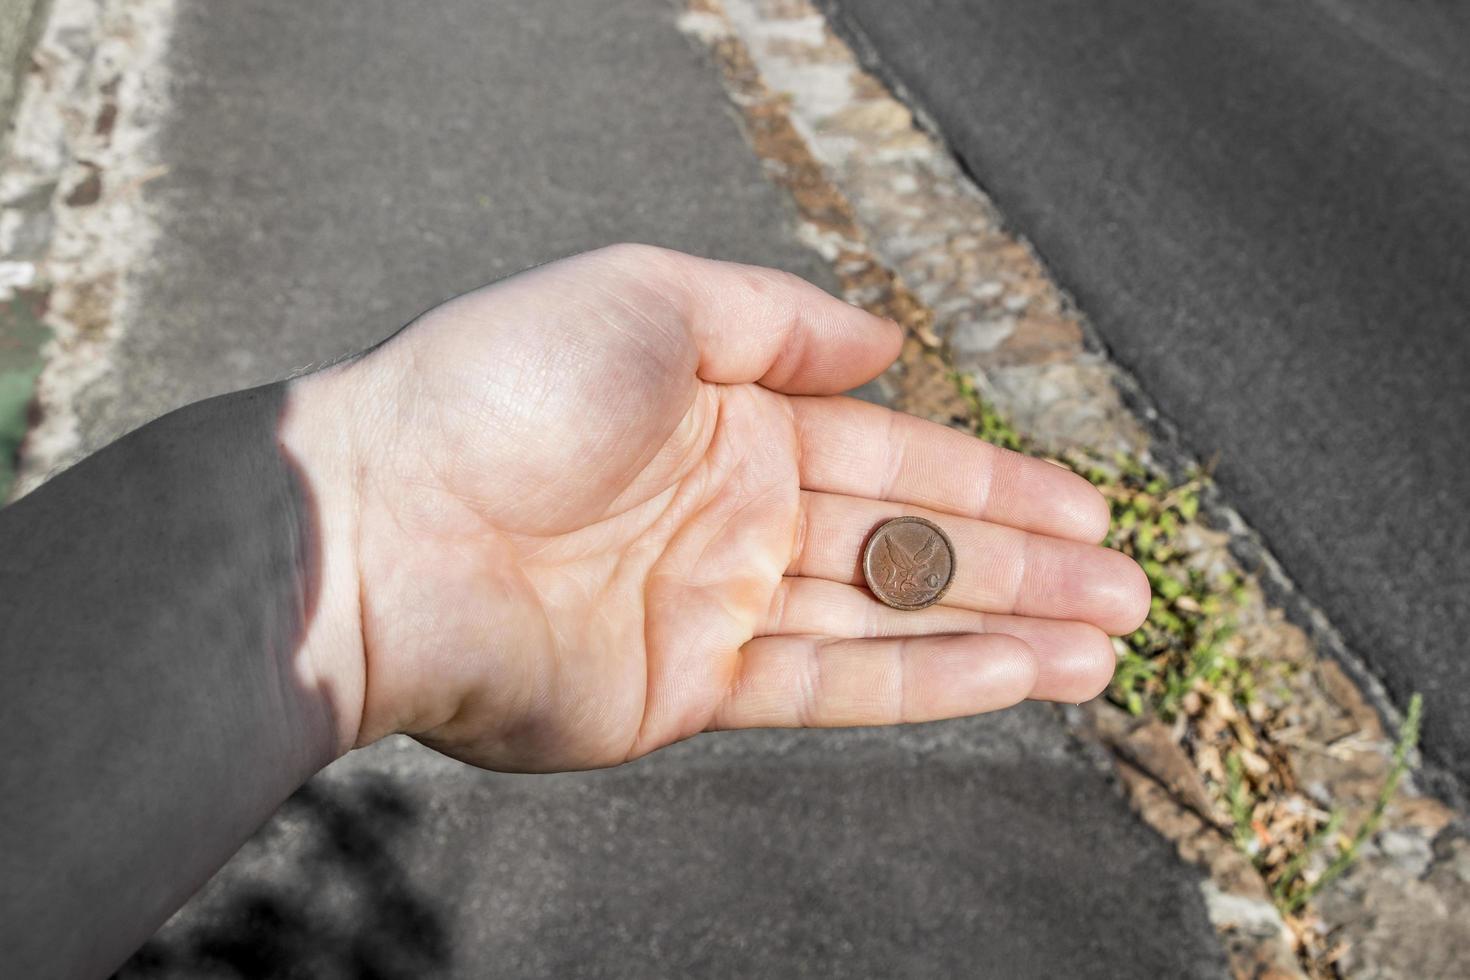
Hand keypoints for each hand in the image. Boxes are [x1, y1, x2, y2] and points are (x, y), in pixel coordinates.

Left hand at [298, 245, 1148, 771]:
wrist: (382, 524)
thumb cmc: (499, 391)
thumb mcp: (648, 298)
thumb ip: (774, 321)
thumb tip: (881, 343)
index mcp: (730, 421)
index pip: (892, 454)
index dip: (994, 477)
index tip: (1083, 502)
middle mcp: (734, 515)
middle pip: (908, 542)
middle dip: (1023, 562)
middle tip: (1124, 582)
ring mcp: (714, 604)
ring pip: (889, 619)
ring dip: (1002, 628)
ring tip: (1102, 640)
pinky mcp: (688, 686)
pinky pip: (832, 684)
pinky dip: (929, 681)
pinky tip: (1013, 673)